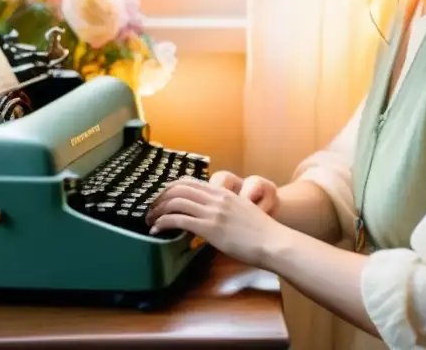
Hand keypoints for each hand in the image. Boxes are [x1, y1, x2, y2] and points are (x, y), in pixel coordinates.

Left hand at [146, 176, 288, 268]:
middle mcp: (216, 198)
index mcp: (223, 193)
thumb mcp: (241, 213)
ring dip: (158, 211)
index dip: (171, 188)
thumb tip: (208, 220)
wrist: (274, 242)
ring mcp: (213, 212)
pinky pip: (179, 219)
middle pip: (179, 189)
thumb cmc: (261, 233)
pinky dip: (163, 223)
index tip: (162, 198)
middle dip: (160, 198)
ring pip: (175, 202)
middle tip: (151, 210)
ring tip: (151, 221)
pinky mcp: (210, 228)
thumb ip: (224, 210)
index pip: (190, 182)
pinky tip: (157, 230)